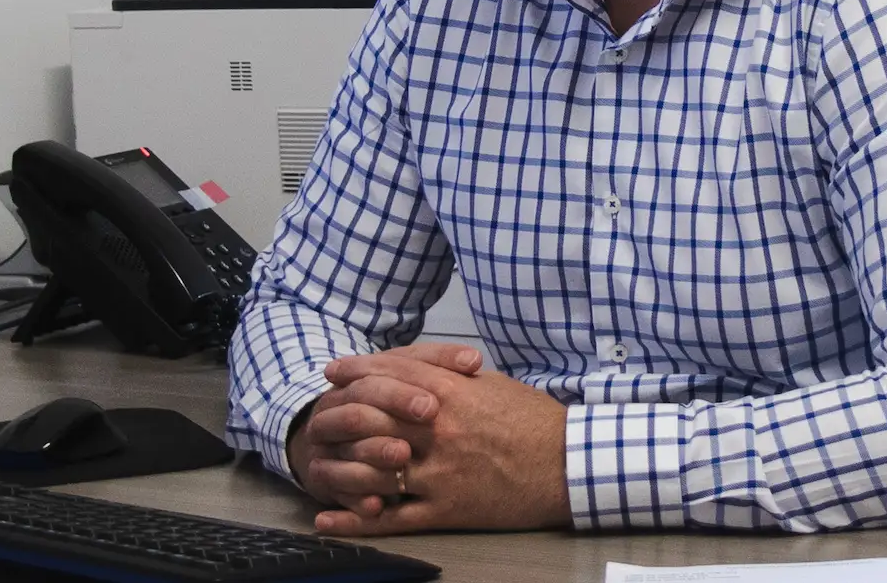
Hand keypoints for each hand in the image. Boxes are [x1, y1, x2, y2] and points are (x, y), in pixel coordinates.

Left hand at [306, 349, 570, 534]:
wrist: (570, 465)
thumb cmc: (536, 422)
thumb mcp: (491, 384)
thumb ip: (450, 374)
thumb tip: (419, 366)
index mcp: (450, 394)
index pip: (387, 376)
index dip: (354, 372)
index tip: (333, 372)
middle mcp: (437, 431)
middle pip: (370, 418)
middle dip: (339, 414)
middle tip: (320, 413)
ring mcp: (439, 473)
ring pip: (373, 468)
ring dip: (339, 466)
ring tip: (317, 462)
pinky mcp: (446, 509)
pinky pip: (392, 516)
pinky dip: (356, 520)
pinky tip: (328, 520)